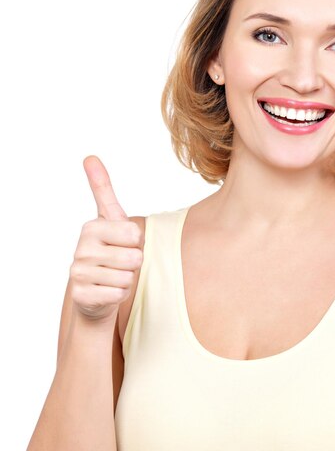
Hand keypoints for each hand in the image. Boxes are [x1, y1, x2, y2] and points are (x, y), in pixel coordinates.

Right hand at [69, 156, 142, 323]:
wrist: (96, 289)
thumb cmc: (109, 249)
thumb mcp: (110, 217)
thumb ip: (102, 188)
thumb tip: (90, 156)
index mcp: (91, 228)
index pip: (134, 233)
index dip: (136, 241)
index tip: (122, 242)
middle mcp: (80, 250)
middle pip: (134, 257)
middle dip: (134, 262)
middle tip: (120, 262)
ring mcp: (78, 274)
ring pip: (127, 276)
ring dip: (127, 278)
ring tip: (113, 275)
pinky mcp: (82, 297)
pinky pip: (119, 294)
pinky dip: (120, 294)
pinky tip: (108, 290)